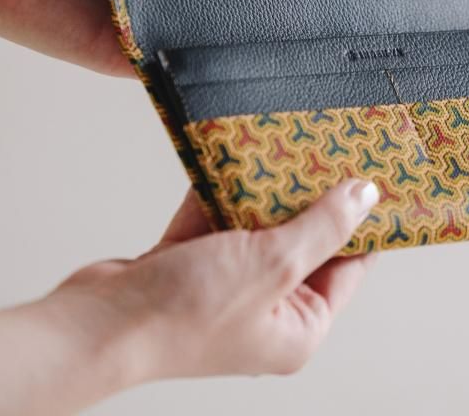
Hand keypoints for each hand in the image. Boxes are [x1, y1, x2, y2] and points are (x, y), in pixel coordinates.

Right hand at [0, 179, 378, 414]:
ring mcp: (227, 284)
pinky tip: (230, 154)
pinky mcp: (190, 263)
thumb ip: (322, 227)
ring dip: (261, 188)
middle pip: (301, 241)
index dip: (361, 223)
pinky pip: (215, 218)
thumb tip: (365, 196)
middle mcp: (265, 308)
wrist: (98, 324)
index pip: (346, 266)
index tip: (371, 179)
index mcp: (297, 326)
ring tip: (283, 142)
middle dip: (308, 196)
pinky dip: (219, 190)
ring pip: (255, 225)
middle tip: (326, 149)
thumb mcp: (274, 264)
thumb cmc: (186, 314)